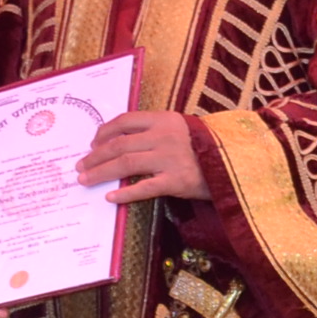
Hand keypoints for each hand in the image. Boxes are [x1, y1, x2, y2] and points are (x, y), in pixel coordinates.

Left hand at [74, 108, 204, 203]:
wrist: (235, 163)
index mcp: (163, 119)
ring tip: (86, 180)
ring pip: (125, 164)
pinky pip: (144, 187)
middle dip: (95, 156)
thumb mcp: (181, 128)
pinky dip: (125, 193)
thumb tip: (121, 142)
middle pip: (119, 144)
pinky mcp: (176, 181)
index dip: (104, 132)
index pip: (125, 121)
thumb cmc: (205, 146)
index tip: (92, 143)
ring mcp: (169, 158)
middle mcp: (163, 136)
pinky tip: (110, 197)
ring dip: (101, 172)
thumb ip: (155, 131)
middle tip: (80, 166)